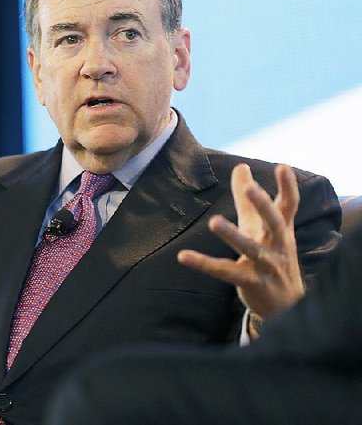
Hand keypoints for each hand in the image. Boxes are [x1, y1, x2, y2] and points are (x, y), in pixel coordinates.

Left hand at [178, 163, 304, 320]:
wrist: (287, 305)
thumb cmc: (271, 257)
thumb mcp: (260, 227)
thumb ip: (248, 198)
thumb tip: (240, 166)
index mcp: (281, 230)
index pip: (289, 205)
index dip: (288, 186)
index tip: (282, 166)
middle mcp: (277, 245)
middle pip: (274, 223)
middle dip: (263, 205)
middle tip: (250, 188)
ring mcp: (266, 266)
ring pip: (250, 248)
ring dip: (232, 235)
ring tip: (214, 221)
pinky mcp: (251, 282)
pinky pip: (224, 271)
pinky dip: (204, 263)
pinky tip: (183, 256)